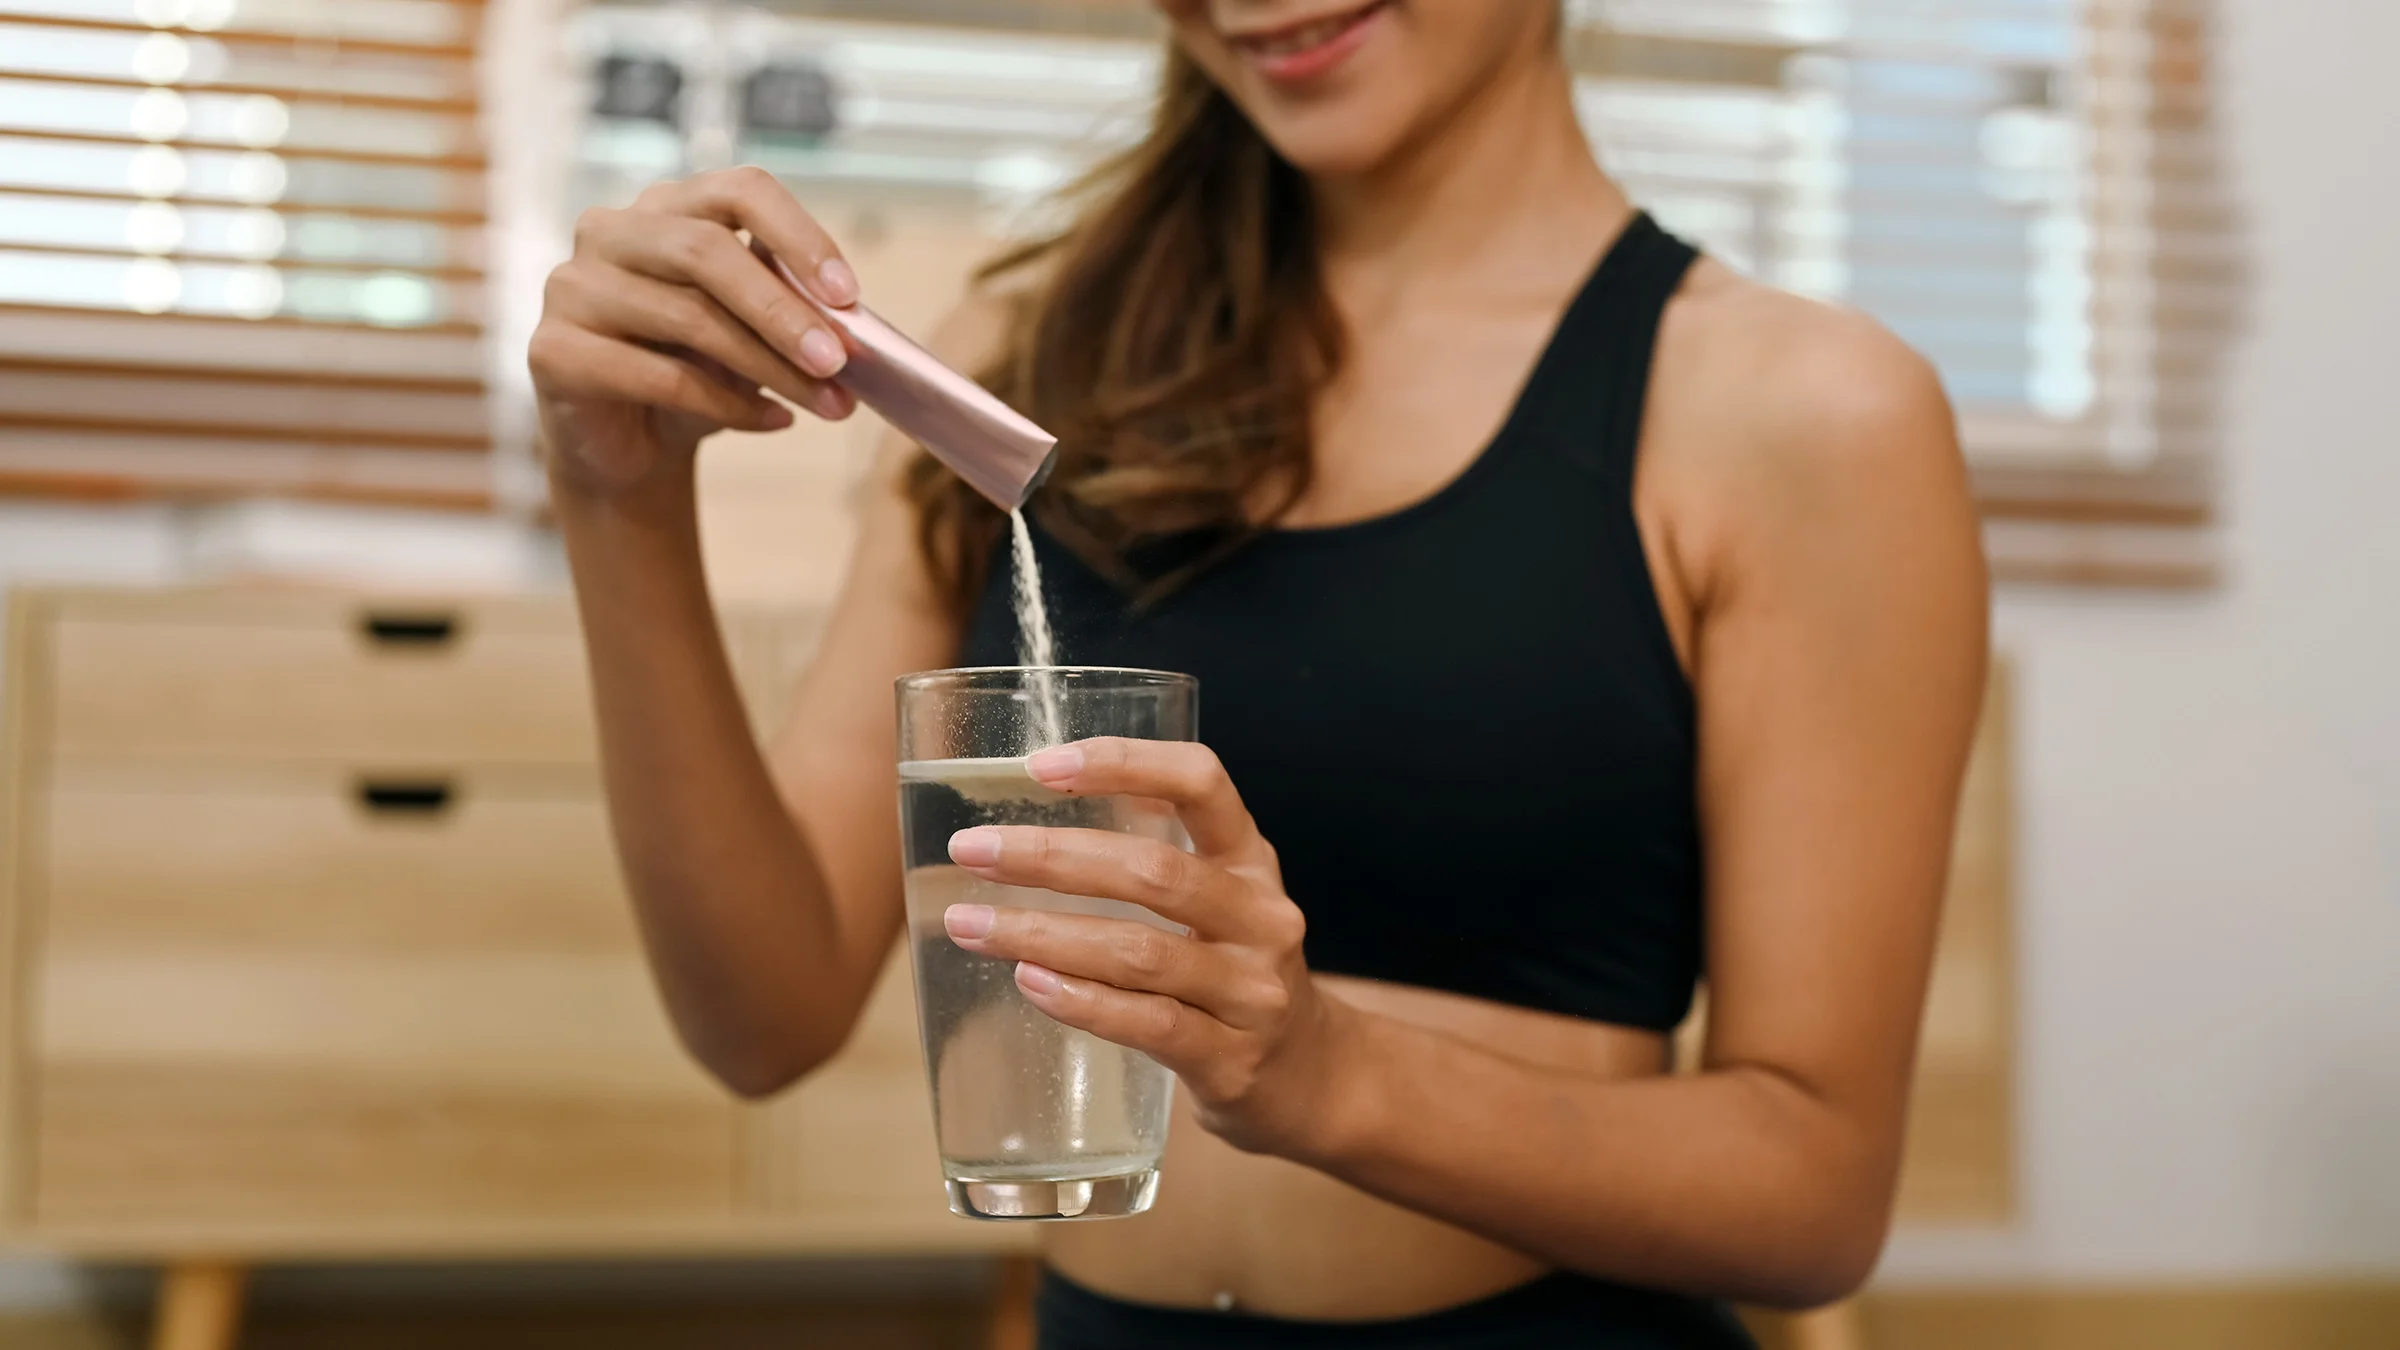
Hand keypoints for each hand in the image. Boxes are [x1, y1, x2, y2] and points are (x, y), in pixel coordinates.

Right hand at [528, 166, 860, 495]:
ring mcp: (572, 286)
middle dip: (784, 311)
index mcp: (666, 208)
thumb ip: (789, 312)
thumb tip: (851, 323)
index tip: (847, 296)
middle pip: (708, 250)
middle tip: (839, 362)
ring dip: (770, 368)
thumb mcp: (751, 334)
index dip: (798, 236)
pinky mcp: (553, 350)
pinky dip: (727, 406)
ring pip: (688, 317)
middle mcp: (609, 232)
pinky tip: (771, 422)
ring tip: (824, 404)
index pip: (738, 190)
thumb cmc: (697, 376)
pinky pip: (658, 376)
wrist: (630, 449)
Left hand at [940, 738, 1362, 1158]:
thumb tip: (1048, 792)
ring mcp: (1251, 991)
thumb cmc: (1235, 971)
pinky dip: (1082, 1001)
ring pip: (1140, 951)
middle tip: (972, 850)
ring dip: (1043, 934)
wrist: (1311, 1077)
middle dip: (1052, 857)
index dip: (1125, 762)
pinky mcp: (1231, 1059)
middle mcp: (1261, 916)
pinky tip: (1029, 982)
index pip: (1200, 783)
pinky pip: (1149, 1023)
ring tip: (972, 925)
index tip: (1040, 765)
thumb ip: (1158, 845)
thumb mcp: (1221, 896)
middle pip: (1154, 871)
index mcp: (1251, 859)